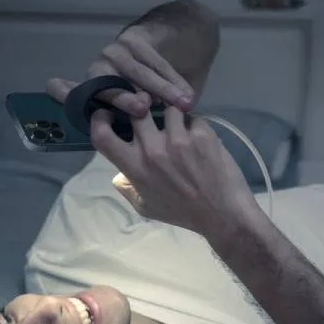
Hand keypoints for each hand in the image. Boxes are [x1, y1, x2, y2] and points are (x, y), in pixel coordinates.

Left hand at [46, 26, 195, 117]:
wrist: (161, 51)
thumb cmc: (142, 98)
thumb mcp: (126, 116)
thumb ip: (115, 131)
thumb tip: (106, 145)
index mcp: (90, 89)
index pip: (75, 95)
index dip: (67, 95)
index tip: (67, 98)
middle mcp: (98, 68)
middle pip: (107, 84)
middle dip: (123, 96)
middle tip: (142, 108)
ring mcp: (116, 52)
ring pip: (137, 73)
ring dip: (161, 88)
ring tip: (181, 104)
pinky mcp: (134, 40)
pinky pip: (156, 62)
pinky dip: (173, 79)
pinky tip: (186, 93)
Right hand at [90, 106, 260, 241]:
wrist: (222, 215)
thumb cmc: (182, 214)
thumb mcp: (146, 207)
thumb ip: (128, 189)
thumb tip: (118, 175)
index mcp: (134, 168)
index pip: (101, 135)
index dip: (100, 119)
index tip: (109, 114)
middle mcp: (151, 150)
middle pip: (136, 109)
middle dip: (143, 109)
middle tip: (151, 114)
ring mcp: (177, 140)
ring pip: (168, 108)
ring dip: (173, 116)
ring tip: (181, 130)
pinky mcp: (202, 134)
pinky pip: (193, 117)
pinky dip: (195, 125)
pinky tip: (201, 139)